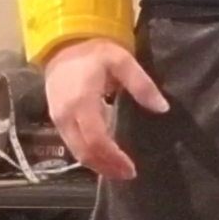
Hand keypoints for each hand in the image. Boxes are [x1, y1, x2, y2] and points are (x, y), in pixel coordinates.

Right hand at [44, 38, 168, 181]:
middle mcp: (66, 115)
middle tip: (128, 175)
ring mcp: (58, 119)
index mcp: (82, 102)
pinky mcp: (56, 120)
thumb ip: (142, 85)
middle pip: (84, 153)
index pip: (96, 140)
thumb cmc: (94, 52)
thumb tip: (162, 108)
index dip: (113, 158)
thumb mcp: (122, 61)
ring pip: (76, 152)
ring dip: (97, 165)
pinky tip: (105, 157)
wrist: (63, 44)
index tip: (131, 168)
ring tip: (119, 171)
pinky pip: (72, 144)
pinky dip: (88, 155)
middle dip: (106, 168)